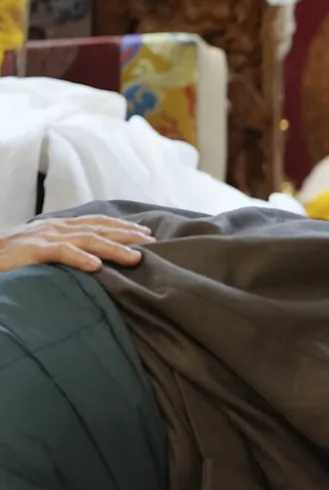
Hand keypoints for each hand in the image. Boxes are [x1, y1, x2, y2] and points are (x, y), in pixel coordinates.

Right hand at [0, 215, 153, 273]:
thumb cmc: (13, 258)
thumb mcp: (45, 251)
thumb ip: (68, 251)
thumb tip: (97, 262)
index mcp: (60, 226)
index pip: (98, 223)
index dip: (124, 227)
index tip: (148, 235)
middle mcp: (56, 227)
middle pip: (99, 229)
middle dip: (128, 236)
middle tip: (154, 244)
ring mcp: (44, 237)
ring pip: (86, 240)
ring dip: (114, 249)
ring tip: (136, 258)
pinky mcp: (32, 250)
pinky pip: (60, 252)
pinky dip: (80, 258)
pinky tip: (96, 266)